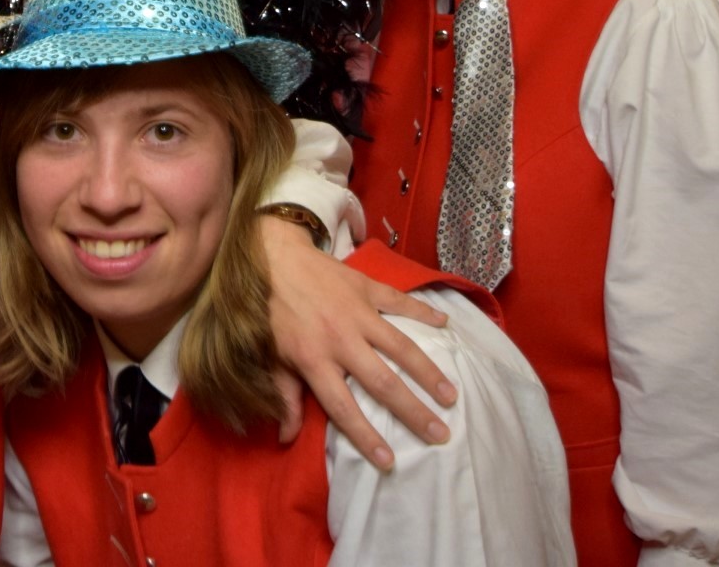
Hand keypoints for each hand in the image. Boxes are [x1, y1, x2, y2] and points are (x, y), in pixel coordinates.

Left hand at [260, 220, 455, 466]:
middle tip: (441, 433)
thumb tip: (286, 438)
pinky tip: (445, 323)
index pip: (343, 407)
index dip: (365, 436)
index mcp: (314, 359)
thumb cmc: (268, 312)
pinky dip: (423, 311)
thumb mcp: (269, 357)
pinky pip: (400, 302)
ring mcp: (357, 312)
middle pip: (382, 382)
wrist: (269, 256)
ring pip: (400, 346)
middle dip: (413, 411)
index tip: (389, 461)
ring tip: (450, 394)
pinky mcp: (366, 287)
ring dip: (428, 371)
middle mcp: (340, 339)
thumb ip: (284, 397)